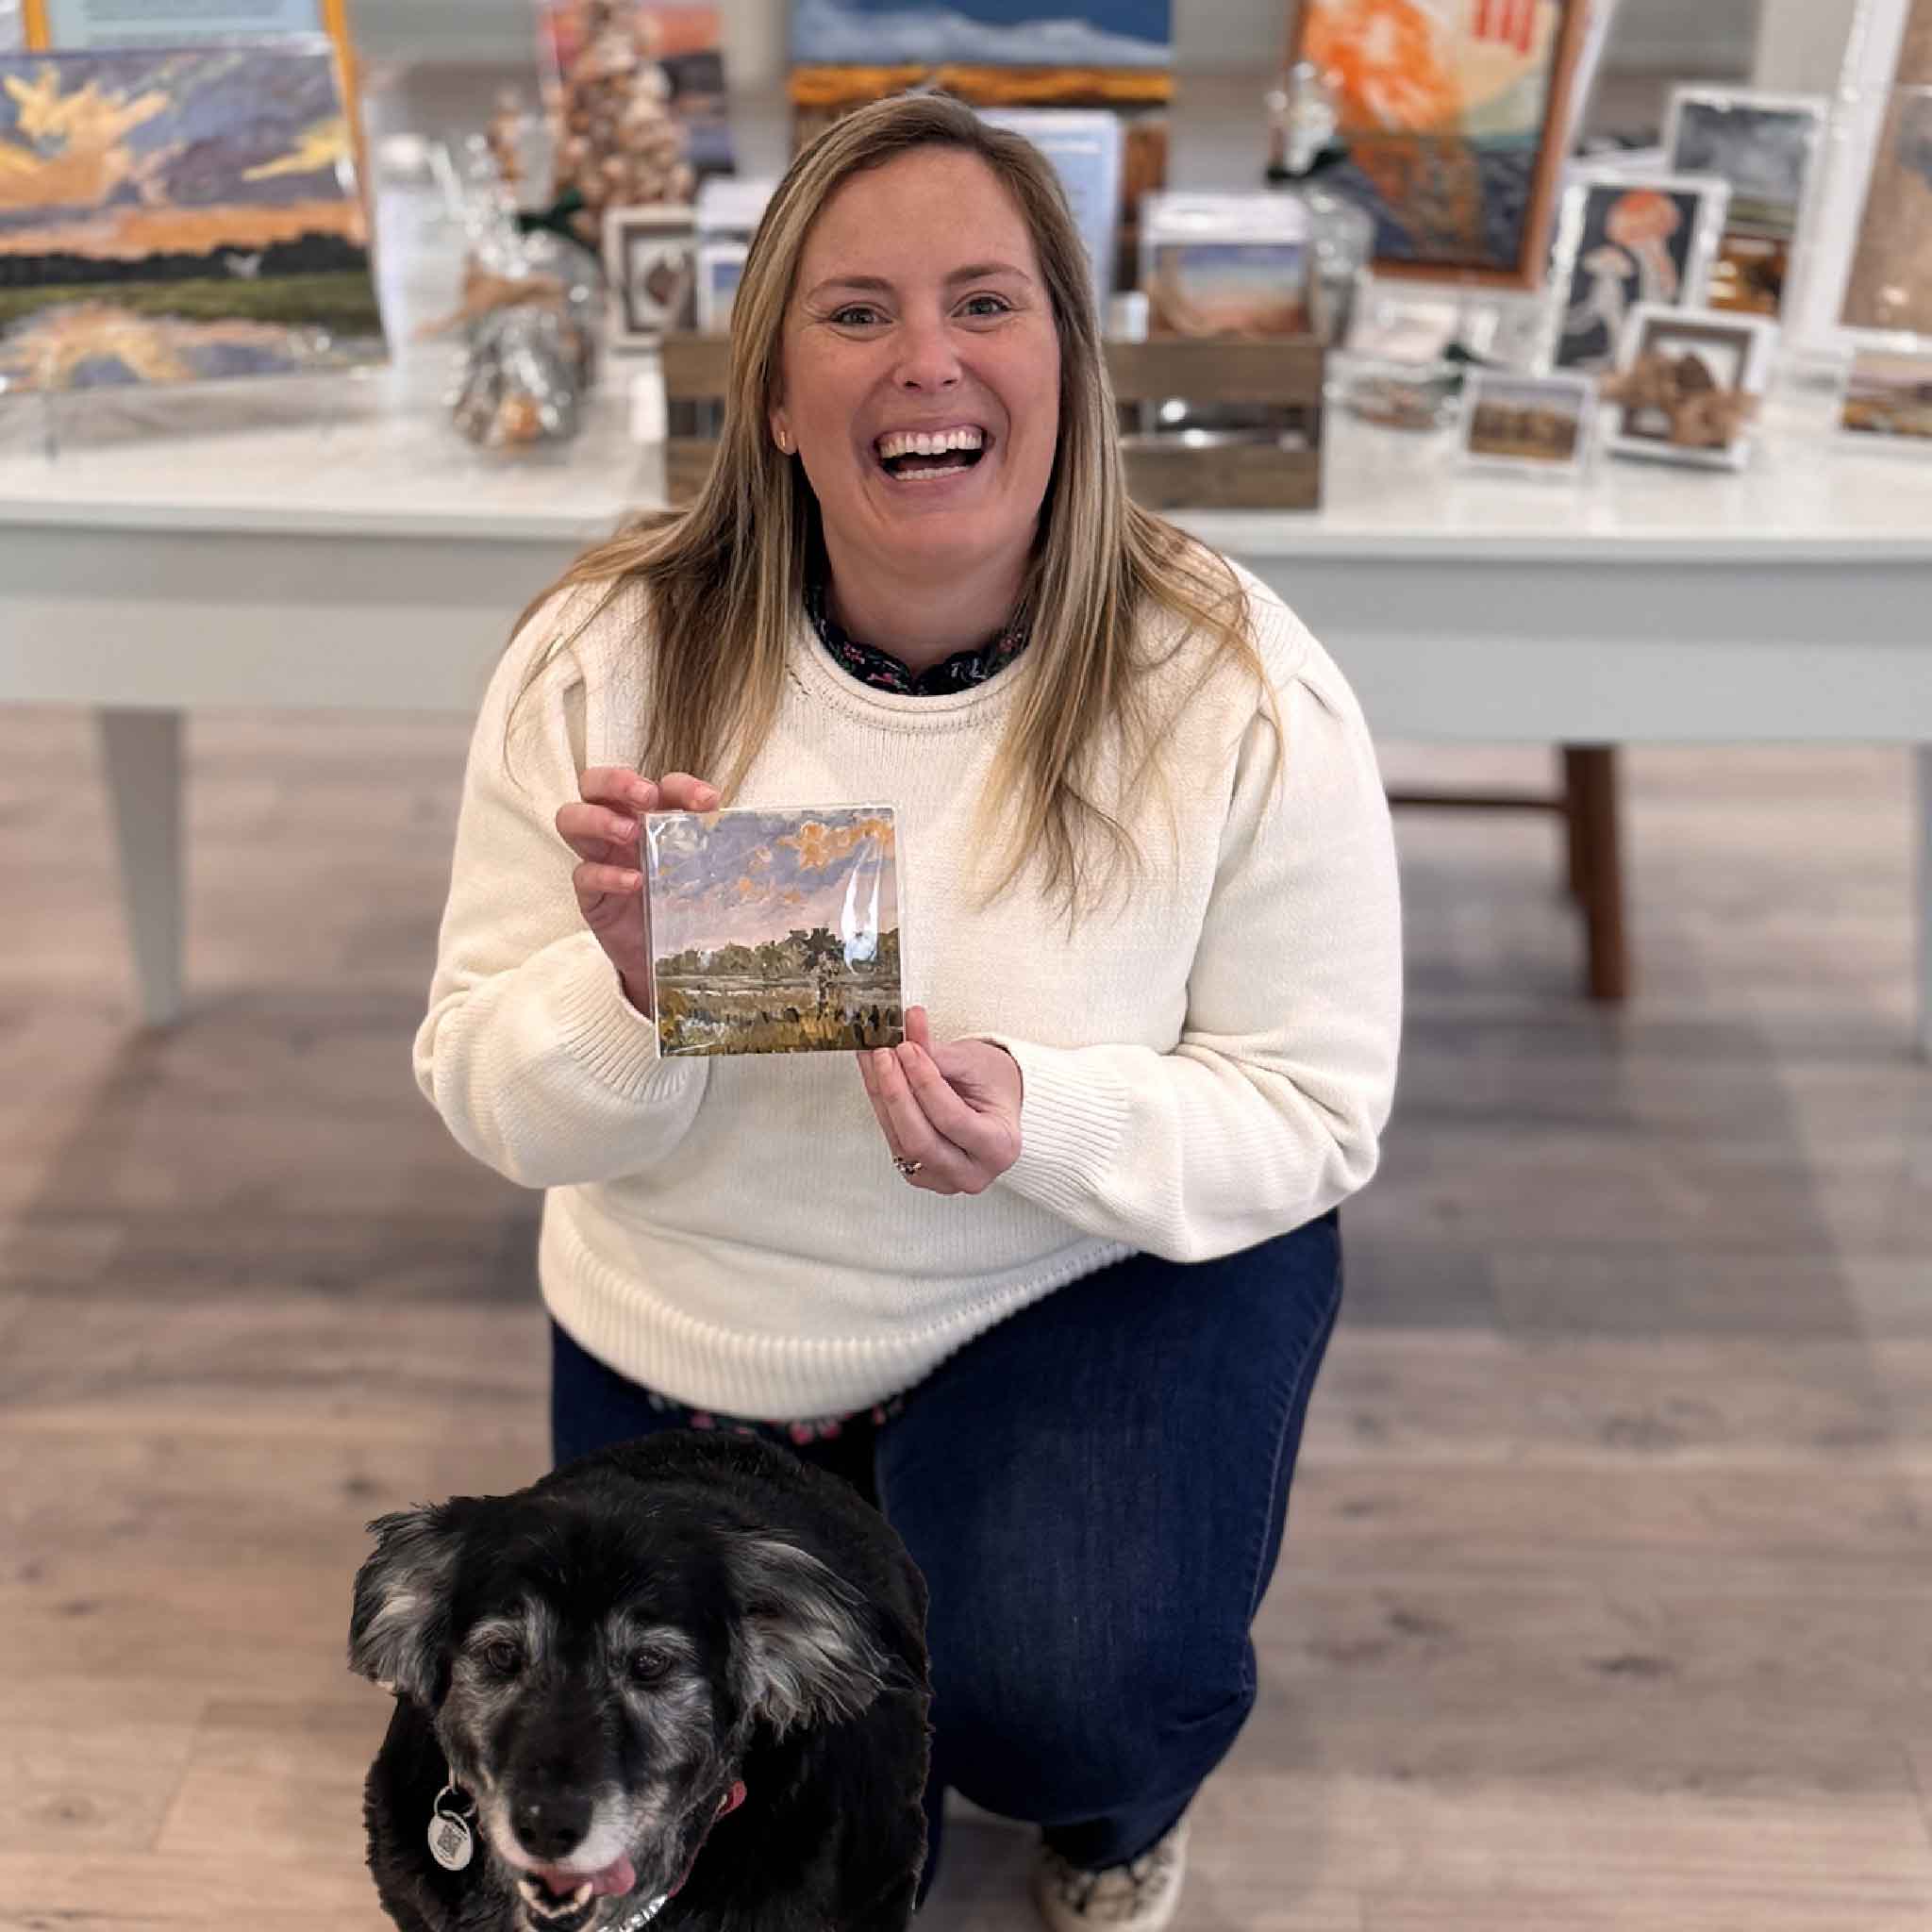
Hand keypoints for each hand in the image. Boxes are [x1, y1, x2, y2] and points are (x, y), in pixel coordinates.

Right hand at [555, 768, 717, 1015]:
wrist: (667, 955)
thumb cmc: (682, 901)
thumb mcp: (701, 870)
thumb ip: (708, 845)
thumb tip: (730, 824)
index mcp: (649, 815)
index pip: (660, 785)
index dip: (682, 786)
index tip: (707, 802)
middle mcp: (618, 828)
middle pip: (593, 784)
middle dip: (616, 781)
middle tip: (646, 797)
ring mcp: (599, 857)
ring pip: (571, 819)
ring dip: (599, 819)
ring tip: (629, 833)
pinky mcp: (590, 894)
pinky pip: (583, 875)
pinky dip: (607, 874)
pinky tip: (633, 881)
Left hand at [858, 1007, 1022, 1195]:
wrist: (995, 1103)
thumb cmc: (994, 1086)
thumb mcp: (975, 1063)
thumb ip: (938, 1053)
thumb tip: (906, 1031)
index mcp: (999, 1148)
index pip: (952, 1119)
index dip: (924, 1082)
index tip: (908, 1049)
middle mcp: (971, 1173)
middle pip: (920, 1140)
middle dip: (896, 1093)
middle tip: (885, 1053)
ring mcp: (941, 1178)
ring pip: (901, 1142)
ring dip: (882, 1096)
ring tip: (874, 1058)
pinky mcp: (918, 1173)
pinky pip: (893, 1140)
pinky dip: (882, 1105)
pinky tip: (875, 1076)